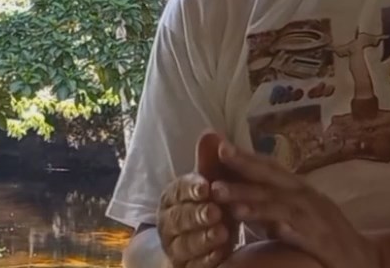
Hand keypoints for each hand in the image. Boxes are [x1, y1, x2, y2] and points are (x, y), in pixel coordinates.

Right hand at [157, 133, 235, 267]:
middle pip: (179, 218)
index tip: (206, 186)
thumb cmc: (208, 205)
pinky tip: (220, 255)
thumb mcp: (212, 184)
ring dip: (202, 239)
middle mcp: (168, 222)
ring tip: (221, 233)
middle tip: (216, 211)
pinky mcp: (183, 267)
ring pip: (184, 244)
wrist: (197, 243)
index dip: (191, 188)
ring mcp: (174, 247)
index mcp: (172, 197)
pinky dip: (205, 260)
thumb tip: (211, 134)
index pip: (178, 190)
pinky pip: (192, 265)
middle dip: (196, 214)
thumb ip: (211, 162)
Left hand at [212, 140, 381, 267]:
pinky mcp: (322, 238)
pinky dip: (280, 226)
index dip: (245, 156)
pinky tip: (265, 225)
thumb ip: (269, 205)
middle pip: (273, 177)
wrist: (363, 260)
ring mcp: (315, 216)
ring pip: (280, 203)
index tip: (218, 145)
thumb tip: (236, 197)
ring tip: (224, 196)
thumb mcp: (293, 216)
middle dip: (245, 165)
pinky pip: (298, 230)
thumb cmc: (322, 238)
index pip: (269, 168)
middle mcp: (307, 196)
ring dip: (252, 198)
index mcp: (298, 189)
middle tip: (219, 154)